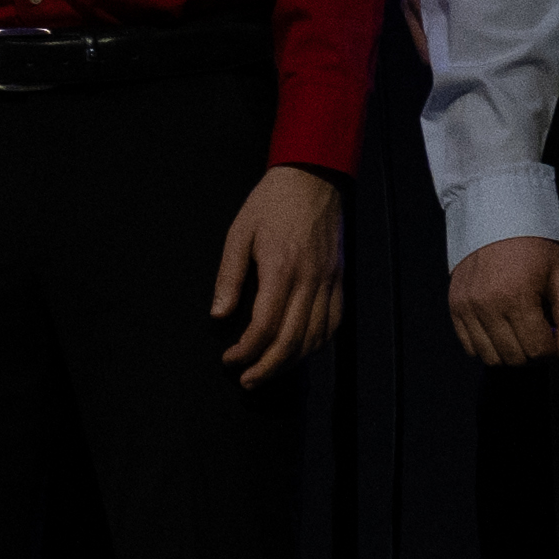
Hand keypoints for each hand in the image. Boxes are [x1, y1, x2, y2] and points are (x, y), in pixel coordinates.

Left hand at [209, 168, 341, 387]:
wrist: (312, 177)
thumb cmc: (270, 203)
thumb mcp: (238, 233)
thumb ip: (229, 277)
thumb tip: (219, 316)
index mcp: (282, 268)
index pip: (265, 326)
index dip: (247, 350)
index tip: (230, 359)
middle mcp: (310, 280)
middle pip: (292, 340)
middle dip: (267, 367)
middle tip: (247, 380)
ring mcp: (329, 281)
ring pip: (315, 337)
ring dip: (291, 362)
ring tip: (268, 371)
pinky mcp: (339, 280)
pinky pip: (333, 323)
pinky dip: (316, 344)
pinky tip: (299, 351)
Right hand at [444, 235, 558, 370]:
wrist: (498, 219)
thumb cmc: (536, 250)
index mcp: (518, 297)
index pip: (538, 351)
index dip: (552, 347)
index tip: (552, 330)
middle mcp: (487, 305)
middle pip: (515, 358)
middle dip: (532, 350)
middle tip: (537, 328)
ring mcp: (467, 307)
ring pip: (491, 358)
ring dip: (510, 350)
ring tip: (518, 328)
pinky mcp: (455, 306)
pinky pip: (470, 347)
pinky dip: (487, 345)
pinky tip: (499, 326)